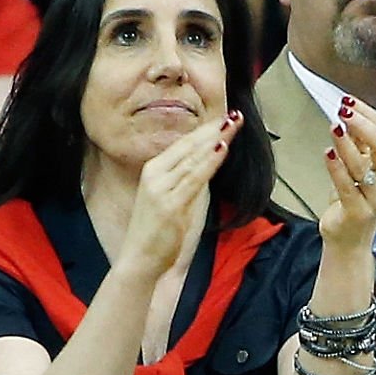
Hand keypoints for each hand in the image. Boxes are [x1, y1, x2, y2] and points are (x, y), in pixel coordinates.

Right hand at [121, 111, 241, 274]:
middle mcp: (155, 174)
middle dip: (214, 129)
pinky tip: (222, 148)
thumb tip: (209, 161)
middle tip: (236, 115)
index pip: (184, 143)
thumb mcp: (173, 196)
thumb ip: (188, 178)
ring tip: (233, 124)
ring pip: (194, 158)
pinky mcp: (170, 204)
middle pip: (190, 146)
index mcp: (154, 169)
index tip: (225, 117)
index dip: (206, 129)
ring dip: (216, 140)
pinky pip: (195, 178)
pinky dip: (209, 162)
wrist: (140, 259)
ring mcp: (162, 188)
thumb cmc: (158, 230)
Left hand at [320, 97, 375, 250]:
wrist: (349, 239)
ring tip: (334, 128)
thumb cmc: (354, 201)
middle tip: (345, 111)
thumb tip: (349, 115)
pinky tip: (328, 153)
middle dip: (363, 125)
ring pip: (364, 167)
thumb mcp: (358, 168)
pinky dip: (337, 169)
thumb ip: (357, 144)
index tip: (350, 102)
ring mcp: (374, 198)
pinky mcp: (357, 212)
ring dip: (348, 145)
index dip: (369, 115)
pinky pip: (347, 187)